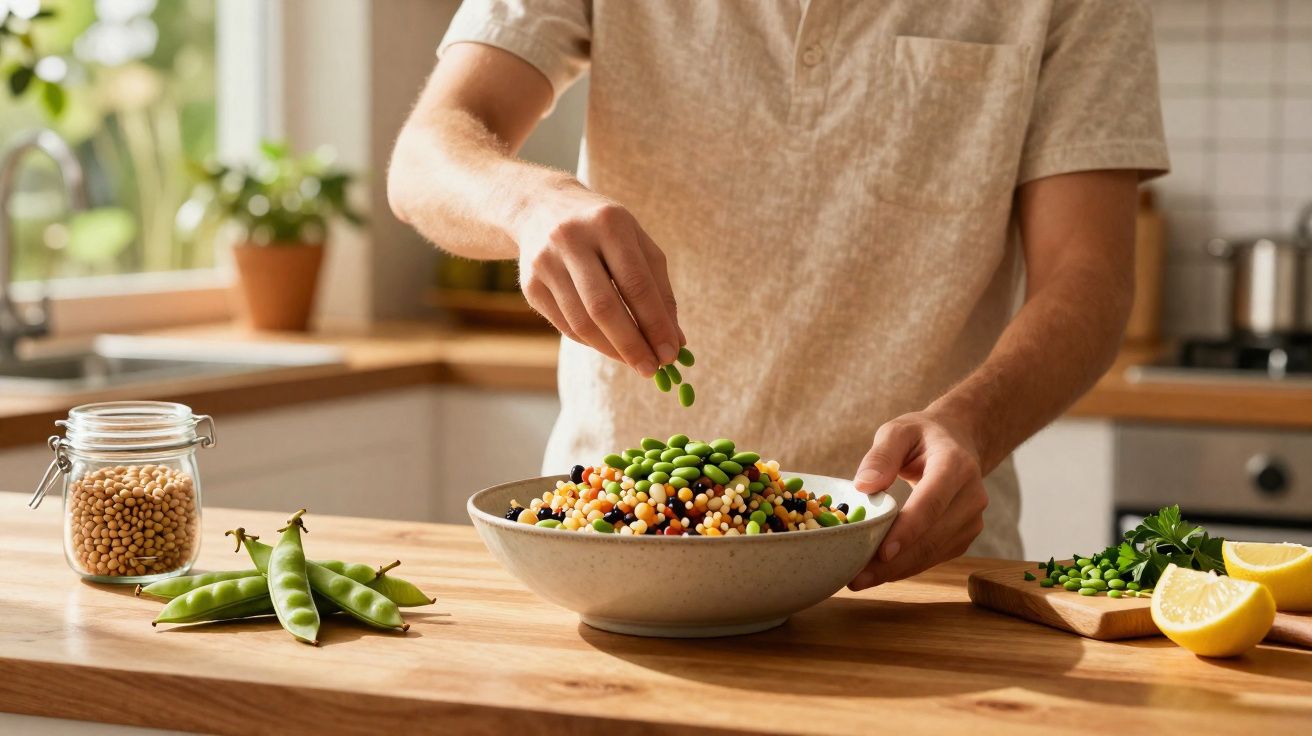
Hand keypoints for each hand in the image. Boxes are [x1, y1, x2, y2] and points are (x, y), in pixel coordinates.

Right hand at [516, 185, 683, 375]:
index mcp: (608, 223)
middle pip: (604, 307)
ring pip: (581, 322)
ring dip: (612, 349)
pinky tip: (609, 345)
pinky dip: (592, 342)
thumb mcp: (636, 244)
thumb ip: (659, 289)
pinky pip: (565, 326)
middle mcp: (572, 239)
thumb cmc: (603, 231)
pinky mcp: (529, 285)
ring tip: (635, 362)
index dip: (655, 323)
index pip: (636, 283)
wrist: (539, 207)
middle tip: (652, 369)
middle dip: (632, 344)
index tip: (671, 353)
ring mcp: (545, 262)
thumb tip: (675, 340)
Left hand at [848, 411, 988, 589]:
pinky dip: (906, 567)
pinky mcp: (964, 536)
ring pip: (933, 553)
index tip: (881, 553)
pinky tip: (878, 572)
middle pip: (932, 537)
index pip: (932, 504)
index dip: (908, 531)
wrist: (959, 441)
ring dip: (897, 571)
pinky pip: (934, 557)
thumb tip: (864, 486)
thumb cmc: (922, 436)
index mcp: (956, 466)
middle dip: (894, 563)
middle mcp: (972, 496)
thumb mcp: (898, 431)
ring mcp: (972, 520)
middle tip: (856, 578)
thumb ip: (881, 454)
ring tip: (859, 580)